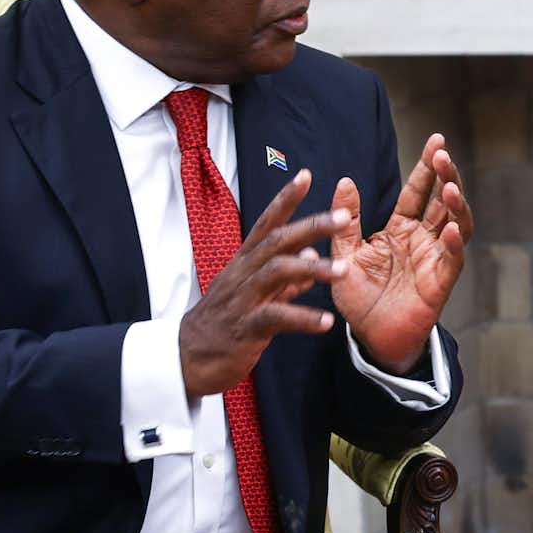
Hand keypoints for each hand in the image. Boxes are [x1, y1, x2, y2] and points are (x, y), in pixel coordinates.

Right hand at [178, 170, 344, 398]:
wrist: (187, 358)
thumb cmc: (224, 323)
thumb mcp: (254, 294)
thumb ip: (286, 277)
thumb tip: (311, 254)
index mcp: (245, 263)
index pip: (266, 223)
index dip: (285, 199)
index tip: (306, 175)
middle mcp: (243, 274)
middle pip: (276, 241)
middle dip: (310, 226)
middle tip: (343, 217)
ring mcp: (243, 299)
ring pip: (277, 273)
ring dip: (313, 270)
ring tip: (344, 271)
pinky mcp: (244, 328)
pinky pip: (275, 317)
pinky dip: (302, 318)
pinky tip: (327, 322)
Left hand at [329, 134, 473, 373]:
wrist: (369, 336)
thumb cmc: (359, 297)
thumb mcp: (345, 254)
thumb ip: (346, 220)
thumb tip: (345, 181)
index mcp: (401, 228)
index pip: (418, 191)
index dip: (427, 167)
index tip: (435, 141)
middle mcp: (423, 239)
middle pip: (441, 200)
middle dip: (445, 176)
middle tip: (442, 153)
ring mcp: (435, 258)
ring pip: (455, 224)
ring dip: (455, 205)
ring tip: (449, 186)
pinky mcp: (441, 281)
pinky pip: (452, 258)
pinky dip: (453, 242)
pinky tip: (450, 226)